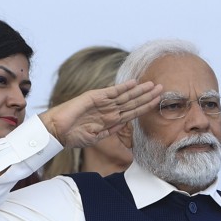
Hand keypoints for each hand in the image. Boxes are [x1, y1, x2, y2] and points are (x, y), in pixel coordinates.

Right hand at [39, 80, 162, 148]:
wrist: (57, 131)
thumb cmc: (74, 136)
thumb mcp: (96, 137)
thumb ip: (110, 131)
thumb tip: (124, 126)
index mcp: (111, 119)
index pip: (133, 112)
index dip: (146, 107)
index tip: (159, 102)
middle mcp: (109, 110)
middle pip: (133, 102)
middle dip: (148, 96)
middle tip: (162, 89)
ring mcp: (102, 103)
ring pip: (126, 96)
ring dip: (140, 91)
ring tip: (153, 85)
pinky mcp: (94, 97)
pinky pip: (111, 91)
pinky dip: (123, 87)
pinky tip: (134, 83)